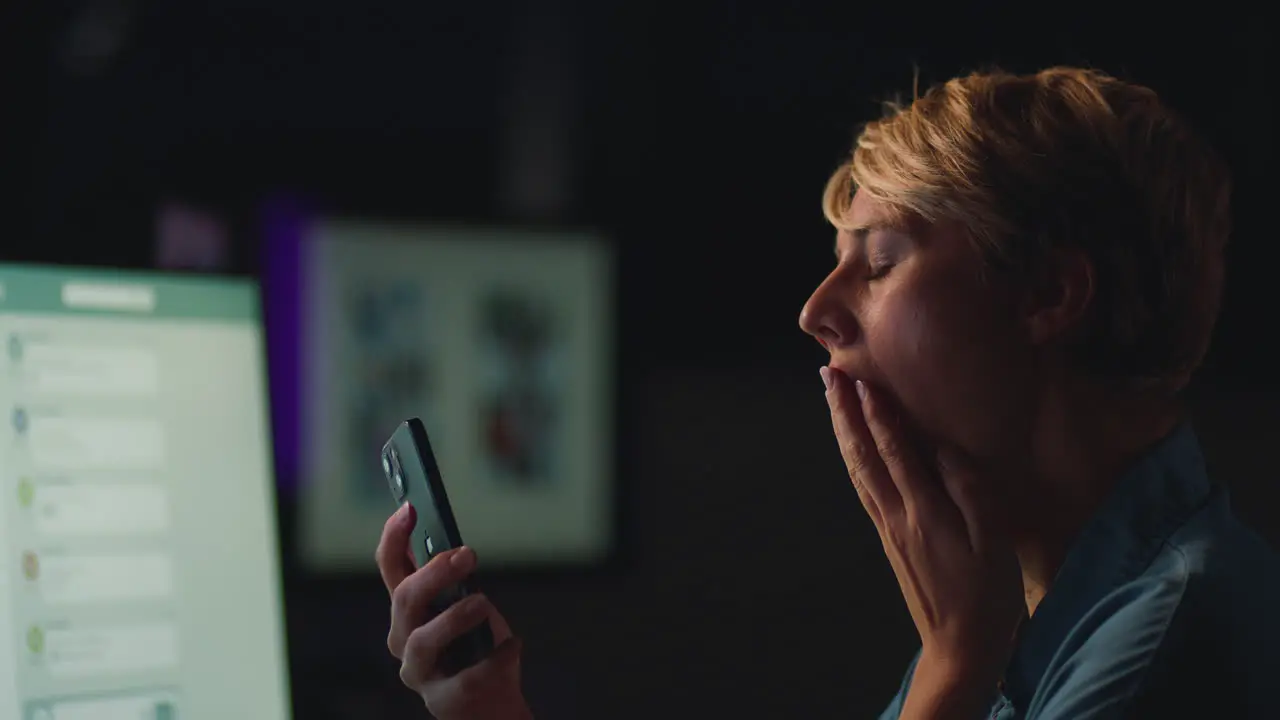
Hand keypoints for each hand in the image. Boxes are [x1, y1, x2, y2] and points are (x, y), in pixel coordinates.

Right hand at [377, 504, 531, 719]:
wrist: (490, 703)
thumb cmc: (476, 646)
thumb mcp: (465, 604)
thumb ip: (454, 582)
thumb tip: (455, 550)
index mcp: (407, 609)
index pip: (389, 567)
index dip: (393, 536)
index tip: (409, 508)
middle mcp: (402, 639)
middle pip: (405, 599)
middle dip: (435, 572)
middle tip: (468, 555)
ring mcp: (419, 672)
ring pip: (423, 640)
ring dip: (454, 617)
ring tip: (482, 602)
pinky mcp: (443, 700)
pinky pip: (467, 676)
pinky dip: (495, 656)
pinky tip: (514, 643)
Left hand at [820, 367, 1023, 715]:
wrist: (959, 647)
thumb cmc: (986, 594)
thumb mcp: (992, 540)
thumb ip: (968, 490)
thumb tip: (942, 448)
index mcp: (923, 511)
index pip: (893, 451)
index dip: (876, 413)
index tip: (860, 379)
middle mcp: (895, 515)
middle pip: (862, 454)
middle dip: (843, 411)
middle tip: (828, 373)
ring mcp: (887, 527)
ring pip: (856, 468)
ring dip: (841, 430)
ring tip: (830, 398)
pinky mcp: (889, 538)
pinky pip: (863, 486)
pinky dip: (853, 458)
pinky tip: (850, 447)